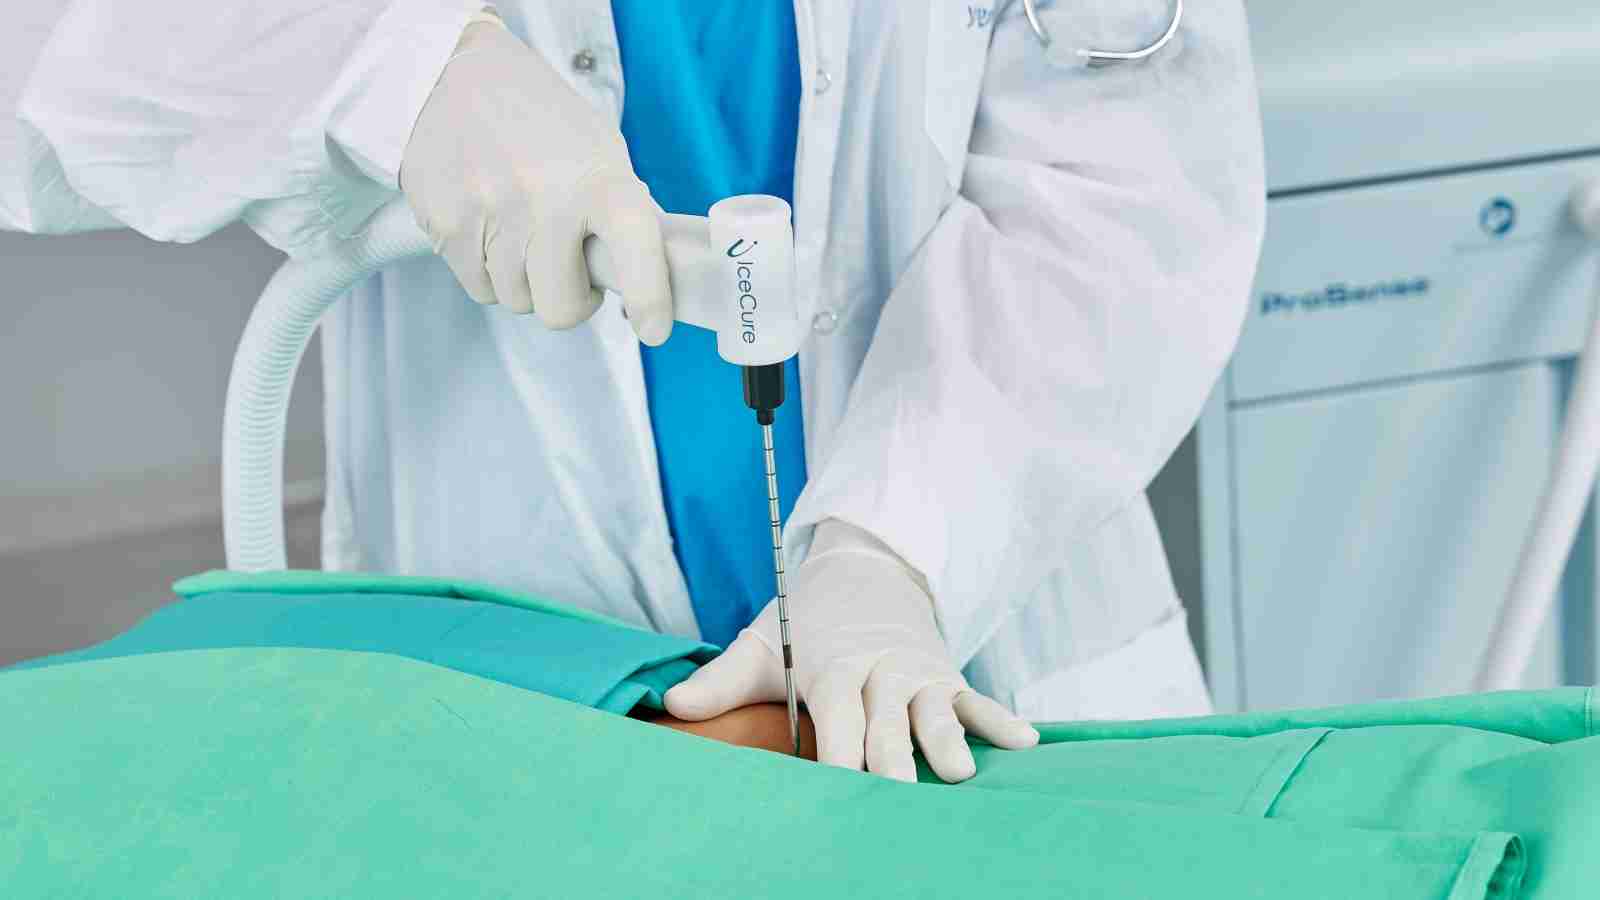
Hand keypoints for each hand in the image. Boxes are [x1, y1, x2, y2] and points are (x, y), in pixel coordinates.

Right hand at [400, 14, 671, 344]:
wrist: (450, 77)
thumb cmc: (538, 121)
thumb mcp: (599, 152)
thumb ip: (625, 213)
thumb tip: (660, 277)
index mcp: (598, 179)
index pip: (635, 248)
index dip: (649, 297)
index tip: (654, 329)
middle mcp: (546, 199)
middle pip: (561, 308)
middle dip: (569, 298)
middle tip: (569, 264)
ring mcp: (491, 215)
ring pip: (518, 301)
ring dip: (526, 281)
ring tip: (523, 230)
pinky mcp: (447, 226)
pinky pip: (481, 288)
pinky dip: (490, 271)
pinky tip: (491, 227)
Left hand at [665, 521, 1038, 781]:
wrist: (867, 571)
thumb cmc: (807, 623)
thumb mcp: (762, 644)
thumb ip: (720, 680)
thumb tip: (670, 708)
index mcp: (831, 668)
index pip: (834, 718)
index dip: (836, 753)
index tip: (835, 787)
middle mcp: (879, 672)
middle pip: (886, 722)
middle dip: (891, 759)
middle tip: (897, 797)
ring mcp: (918, 676)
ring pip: (934, 712)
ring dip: (947, 741)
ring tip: (959, 773)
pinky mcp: (949, 678)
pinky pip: (978, 701)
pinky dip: (1001, 721)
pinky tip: (1027, 744)